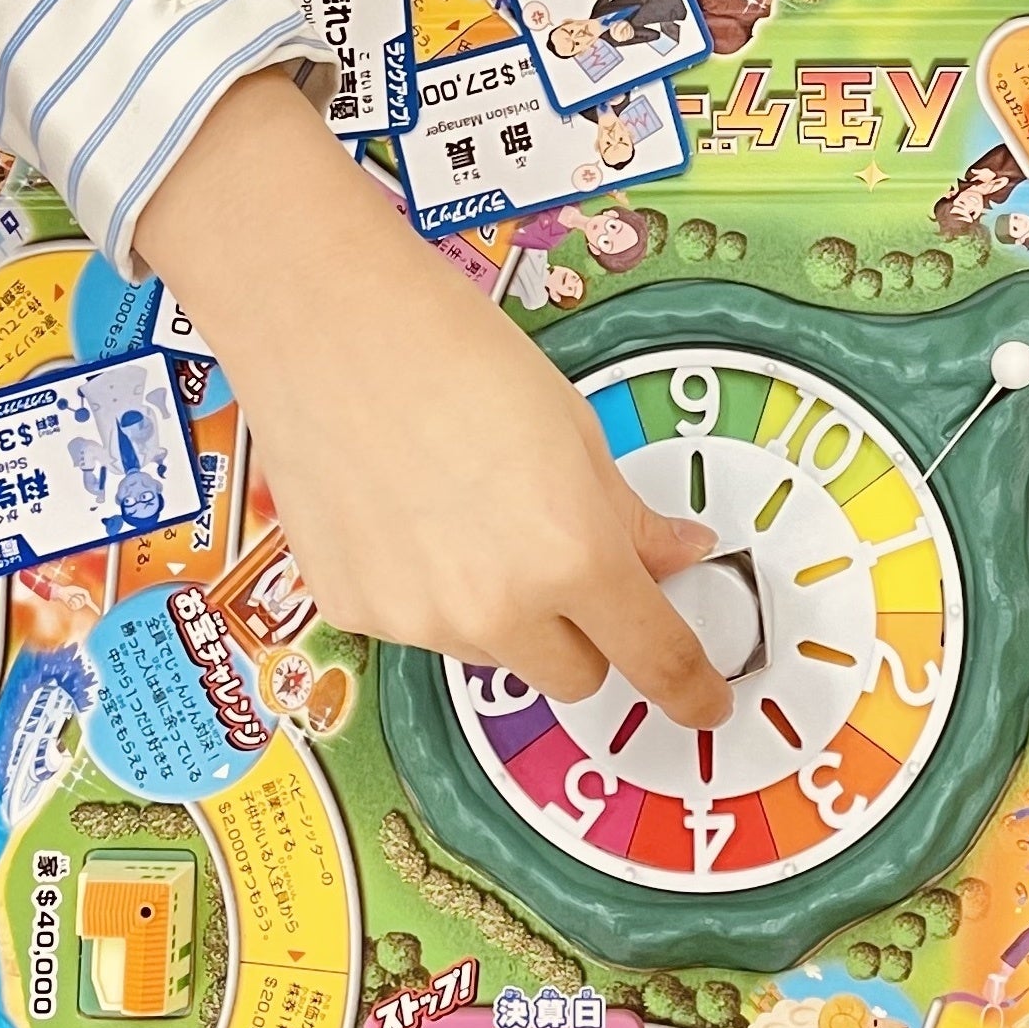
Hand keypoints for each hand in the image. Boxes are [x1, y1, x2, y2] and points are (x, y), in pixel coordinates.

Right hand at [141, 74, 731, 726]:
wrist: (326, 323)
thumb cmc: (453, 351)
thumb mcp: (574, 426)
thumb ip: (628, 514)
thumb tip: (677, 552)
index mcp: (573, 557)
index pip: (653, 657)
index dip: (689, 690)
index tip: (703, 703)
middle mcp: (496, 609)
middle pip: (573, 674)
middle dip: (584, 632)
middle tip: (561, 556)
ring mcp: (416, 620)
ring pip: (491, 651)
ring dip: (499, 610)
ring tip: (461, 507)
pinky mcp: (352, 610)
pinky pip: (416, 626)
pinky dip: (423, 590)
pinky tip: (401, 511)